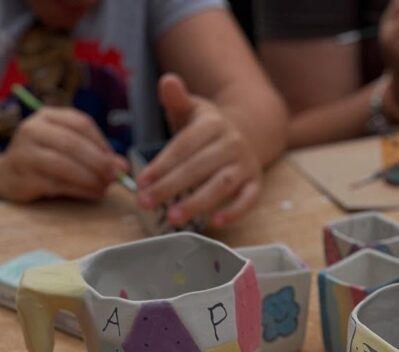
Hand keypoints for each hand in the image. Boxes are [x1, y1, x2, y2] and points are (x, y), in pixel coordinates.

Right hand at [0, 107, 127, 202]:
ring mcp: (25, 152)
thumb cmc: (44, 160)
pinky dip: (80, 190)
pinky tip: (92, 194)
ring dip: (90, 178)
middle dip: (99, 163)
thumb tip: (123, 167)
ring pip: (64, 164)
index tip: (117, 162)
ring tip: (104, 188)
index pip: (81, 123)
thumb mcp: (67, 148)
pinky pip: (57, 184)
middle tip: (114, 177)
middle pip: (73, 143)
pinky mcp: (23, 177)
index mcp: (48, 116)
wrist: (7, 175)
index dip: (103, 143)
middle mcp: (33, 129)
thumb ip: (94, 153)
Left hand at [136, 74, 260, 227]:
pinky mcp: (256, 182)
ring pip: (221, 185)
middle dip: (170, 187)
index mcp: (213, 124)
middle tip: (146, 203)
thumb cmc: (207, 128)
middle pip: (198, 167)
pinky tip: (214, 222)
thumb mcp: (191, 109)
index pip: (184, 146)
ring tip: (173, 218)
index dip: (162, 165)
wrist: (247, 132)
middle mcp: (232, 143)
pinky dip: (234, 212)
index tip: (142, 182)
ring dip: (197, 203)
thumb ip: (176, 99)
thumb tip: (168, 81)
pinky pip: (249, 199)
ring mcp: (246, 164)